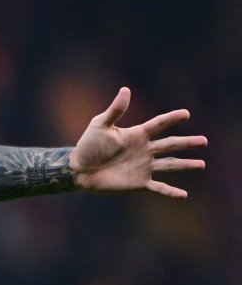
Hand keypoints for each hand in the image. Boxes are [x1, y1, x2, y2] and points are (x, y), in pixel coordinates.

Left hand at [70, 87, 206, 197]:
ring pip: (170, 165)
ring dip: (186, 165)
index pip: (158, 124)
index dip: (171, 118)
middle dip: (187, 143)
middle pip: (170, 145)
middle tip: (203, 141)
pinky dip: (171, 192)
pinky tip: (184, 195)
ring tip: (201, 164)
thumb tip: (126, 89)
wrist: (80, 169)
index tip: (186, 113)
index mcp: (137, 135)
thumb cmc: (88, 145)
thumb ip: (115, 110)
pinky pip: (159, 187)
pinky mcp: (139, 182)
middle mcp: (144, 150)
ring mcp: (143, 167)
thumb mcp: (100, 125)